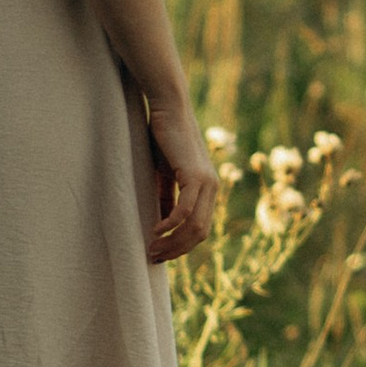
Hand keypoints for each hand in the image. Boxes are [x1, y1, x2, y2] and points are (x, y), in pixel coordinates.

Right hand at [143, 89, 219, 262]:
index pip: (201, 229)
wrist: (169, 110)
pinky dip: (170, 224)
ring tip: (152, 248)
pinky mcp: (195, 175)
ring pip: (194, 226)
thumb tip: (163, 225)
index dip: (182, 246)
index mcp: (208, 189)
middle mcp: (213, 188)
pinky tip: (155, 230)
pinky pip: (184, 210)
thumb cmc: (164, 139)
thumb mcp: (165, 175)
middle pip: (200, 234)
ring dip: (172, 242)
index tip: (161, 254)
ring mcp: (207, 182)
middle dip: (177, 250)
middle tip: (154, 257)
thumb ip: (167, 198)